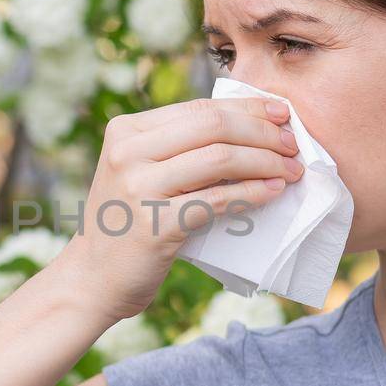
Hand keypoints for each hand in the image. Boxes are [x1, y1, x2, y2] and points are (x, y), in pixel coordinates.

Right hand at [54, 96, 304, 322]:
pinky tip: (273, 192)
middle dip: (262, 132)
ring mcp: (138, 188)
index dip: (248, 108)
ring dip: (266, 162)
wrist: (93, 277)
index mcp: (126, 130)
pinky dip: (252, 193)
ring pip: (220, 158)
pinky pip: (217, 200)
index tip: (282, 114)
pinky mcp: (155, 225)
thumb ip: (179, 148)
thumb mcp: (140, 172)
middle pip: (213, 126)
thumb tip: (253, 128)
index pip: (200, 107)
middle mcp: (127, 152)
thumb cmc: (129, 223)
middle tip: (292, 146)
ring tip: (291, 171)